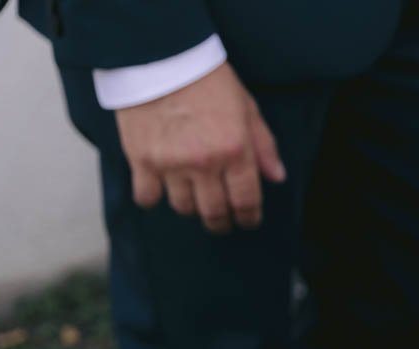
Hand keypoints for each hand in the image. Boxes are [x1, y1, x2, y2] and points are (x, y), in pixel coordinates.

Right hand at [114, 63, 285, 233]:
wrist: (159, 56)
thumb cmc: (206, 79)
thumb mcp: (246, 108)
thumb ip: (263, 146)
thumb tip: (277, 178)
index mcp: (235, 151)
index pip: (246, 201)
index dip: (249, 217)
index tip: (247, 221)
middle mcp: (205, 163)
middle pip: (214, 212)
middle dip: (221, 222)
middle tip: (221, 220)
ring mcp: (171, 164)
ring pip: (183, 207)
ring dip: (191, 208)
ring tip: (193, 197)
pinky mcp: (141, 159)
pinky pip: (147, 197)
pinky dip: (153, 199)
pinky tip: (159, 190)